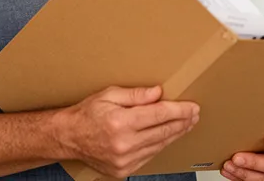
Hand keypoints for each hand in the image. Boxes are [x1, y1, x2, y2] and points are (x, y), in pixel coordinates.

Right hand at [54, 85, 198, 177]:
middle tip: (195, 114)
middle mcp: (124, 144)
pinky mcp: (123, 169)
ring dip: (175, 134)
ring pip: (159, 145)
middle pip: (164, 132)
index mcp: (120, 123)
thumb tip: (159, 93)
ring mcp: (124, 160)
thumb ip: (136, 95)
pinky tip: (168, 136)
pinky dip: (161, 145)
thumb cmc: (87, 114)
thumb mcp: (109, 94)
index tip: (193, 107)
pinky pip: (150, 155)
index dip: (180, 110)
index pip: (160, 115)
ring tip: (187, 123)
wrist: (68, 137)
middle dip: (182, 122)